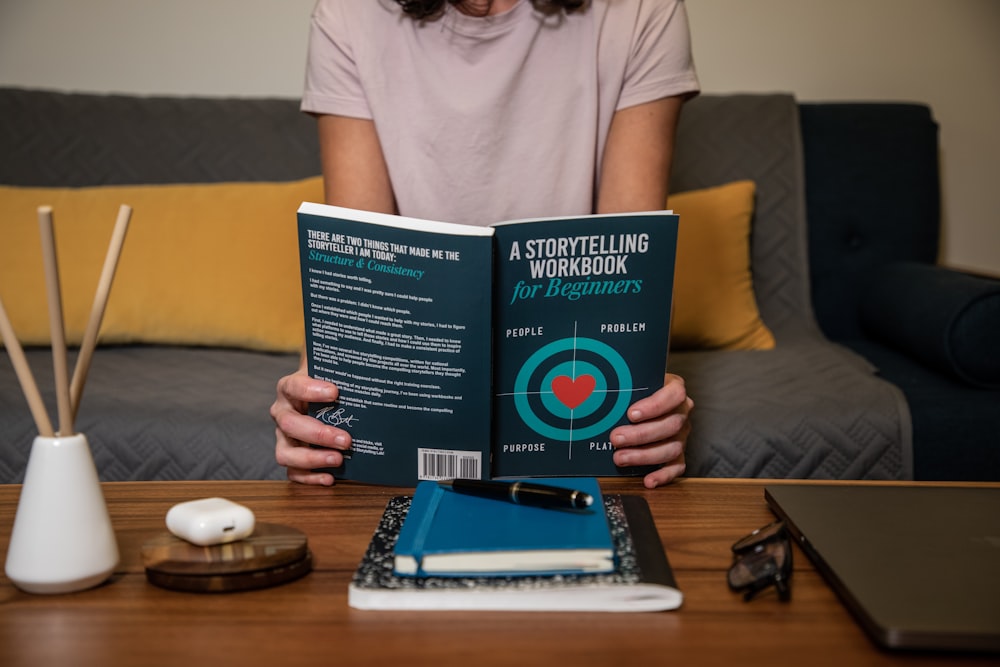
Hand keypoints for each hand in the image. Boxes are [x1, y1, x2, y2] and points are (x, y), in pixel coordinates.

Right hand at [271, 361, 351, 485]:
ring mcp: (283, 436)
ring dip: (313, 458)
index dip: (311, 390)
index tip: (335, 392)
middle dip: (319, 434)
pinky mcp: (290, 455)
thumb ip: (345, 374)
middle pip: (290, 424)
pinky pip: (293, 472)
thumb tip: (377, 372)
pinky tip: (330, 477)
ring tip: (338, 459)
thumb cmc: (328, 386)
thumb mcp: (333, 376)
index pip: (294, 387)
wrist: (320, 397)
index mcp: (289, 389)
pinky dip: (311, 477)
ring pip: (285, 453)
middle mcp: (282, 413)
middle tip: (346, 440)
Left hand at [609, 373, 691, 487]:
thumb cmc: (635, 392)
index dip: (654, 406)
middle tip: (616, 438)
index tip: (631, 414)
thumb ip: (616, 385)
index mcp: (674, 391)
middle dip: (640, 434)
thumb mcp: (628, 383)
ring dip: (644, 455)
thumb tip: (584, 387)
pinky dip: (662, 475)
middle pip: (670, 425)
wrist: (642, 403)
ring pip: (671, 448)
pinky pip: (676, 467)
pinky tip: (648, 479)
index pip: (674, 395)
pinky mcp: (678, 453)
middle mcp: (681, 413)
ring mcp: (680, 435)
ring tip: (620, 457)